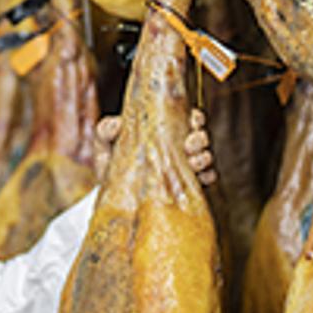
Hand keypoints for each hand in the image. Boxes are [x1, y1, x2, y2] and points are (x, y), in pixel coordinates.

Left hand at [91, 108, 216, 186]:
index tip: (191, 121)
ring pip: (206, 157)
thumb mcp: (104, 145)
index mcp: (165, 130)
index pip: (189, 118)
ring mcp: (186, 166)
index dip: (195, 118)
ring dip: (203, 158)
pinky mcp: (189, 186)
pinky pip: (208, 178)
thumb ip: (105, 130)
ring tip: (192, 162)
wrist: (113, 195)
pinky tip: (200, 178)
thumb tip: (117, 123)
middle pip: (201, 137)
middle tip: (189, 145)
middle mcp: (179, 146)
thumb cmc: (111, 164)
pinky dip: (208, 176)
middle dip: (199, 139)